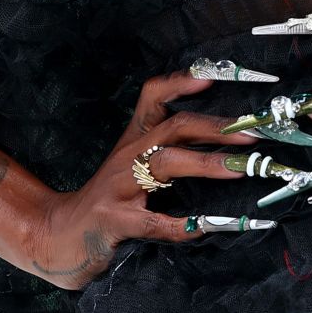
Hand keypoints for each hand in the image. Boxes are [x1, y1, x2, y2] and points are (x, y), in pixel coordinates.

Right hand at [19, 70, 248, 289]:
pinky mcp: (114, 220)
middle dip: (216, 128)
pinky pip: (153, 221)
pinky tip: (201, 228)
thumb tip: (223, 139)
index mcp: (134, 139)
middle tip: (252, 134)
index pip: (153, 95)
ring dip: (206, 163)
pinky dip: (180, 226)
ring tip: (238, 169)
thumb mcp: (131, 165)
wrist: (59, 235)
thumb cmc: (107, 199)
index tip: (212, 77)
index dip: (181, 82)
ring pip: (166, 163)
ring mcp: (119, 187)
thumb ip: (166, 149)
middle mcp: (127, 155)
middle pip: (174, 127)